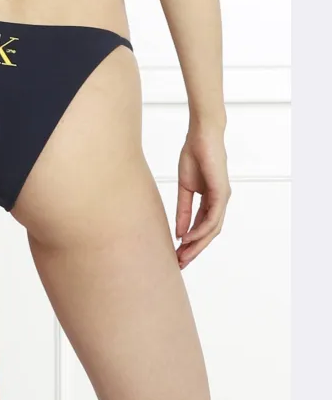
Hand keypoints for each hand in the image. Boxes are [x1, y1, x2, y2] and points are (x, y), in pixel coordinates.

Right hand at [175, 123, 230, 268]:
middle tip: (181, 263)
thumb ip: (183, 210)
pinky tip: (189, 238)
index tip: (177, 254)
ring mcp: (222, 198)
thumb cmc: (194, 155)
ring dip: (198, 244)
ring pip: (212, 229)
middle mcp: (219, 202)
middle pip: (209, 233)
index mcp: (210, 200)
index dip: (190, 242)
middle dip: (195, 250)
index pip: (201, 227)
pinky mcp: (221, 192)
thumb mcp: (184, 188)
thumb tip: (180, 232)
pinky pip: (212, 217)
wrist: (201, 136)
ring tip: (183, 255)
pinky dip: (201, 230)